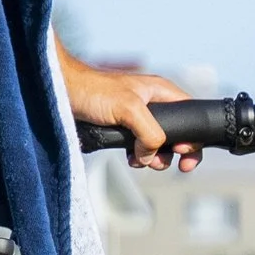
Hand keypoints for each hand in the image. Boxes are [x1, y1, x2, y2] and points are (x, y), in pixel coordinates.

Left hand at [57, 53, 199, 173]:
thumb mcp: (129, 109)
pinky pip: (140, 148)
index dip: (193, 137)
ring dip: (152, 158)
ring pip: (158, 144)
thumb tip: (152, 156)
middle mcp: (153, 104)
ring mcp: (138, 117)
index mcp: (161, 92)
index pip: (191, 114)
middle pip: (177, 134)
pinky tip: (129, 159)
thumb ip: (149, 132)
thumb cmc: (94, 91)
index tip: (183, 155)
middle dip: (172, 153)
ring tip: (140, 161)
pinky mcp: (124, 129)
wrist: (62, 93)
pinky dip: (138, 158)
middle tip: (159, 162)